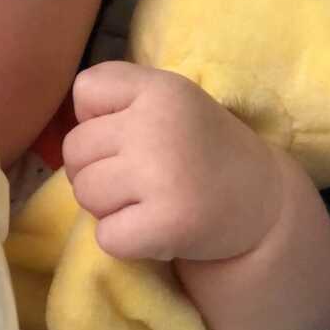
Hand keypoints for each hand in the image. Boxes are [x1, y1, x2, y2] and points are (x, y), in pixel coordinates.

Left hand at [62, 62, 281, 263]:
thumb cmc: (198, 151)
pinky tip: (155, 229)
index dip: (98, 118)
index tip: (132, 134)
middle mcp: (159, 125)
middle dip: (96, 170)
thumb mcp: (167, 102)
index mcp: (161, 88)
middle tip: (140, 179)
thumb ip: (116, 99)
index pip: (85, 89)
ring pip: (84, 193)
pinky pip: (106, 236)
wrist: (263, 205)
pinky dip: (123, 241)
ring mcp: (164, 175)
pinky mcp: (169, 224)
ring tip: (147, 202)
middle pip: (75, 149)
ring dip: (107, 207)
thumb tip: (67, 127)